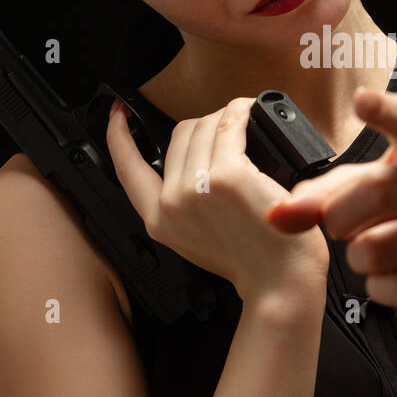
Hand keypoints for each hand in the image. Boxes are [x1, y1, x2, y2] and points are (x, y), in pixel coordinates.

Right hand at [106, 96, 329, 305]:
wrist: (279, 283)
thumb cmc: (252, 262)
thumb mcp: (197, 238)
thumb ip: (183, 206)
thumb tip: (192, 164)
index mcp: (159, 219)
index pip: (127, 168)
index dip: (119, 136)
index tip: (118, 115)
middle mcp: (171, 202)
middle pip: (179, 135)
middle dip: (204, 125)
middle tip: (229, 130)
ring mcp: (197, 187)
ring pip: (204, 126)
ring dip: (225, 115)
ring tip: (244, 122)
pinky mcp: (229, 175)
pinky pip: (230, 125)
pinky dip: (240, 112)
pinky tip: (249, 113)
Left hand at [265, 86, 396, 313]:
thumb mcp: (371, 183)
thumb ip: (322, 193)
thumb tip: (275, 214)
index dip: (385, 111)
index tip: (361, 99)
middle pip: (383, 191)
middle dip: (340, 214)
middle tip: (335, 224)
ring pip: (386, 248)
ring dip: (360, 256)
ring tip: (367, 252)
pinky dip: (381, 288)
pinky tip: (387, 278)